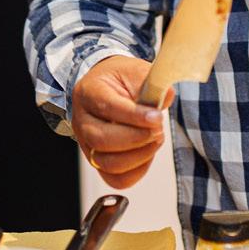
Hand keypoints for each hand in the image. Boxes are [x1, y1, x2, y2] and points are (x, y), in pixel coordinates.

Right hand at [70, 55, 172, 190]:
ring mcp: (86, 144)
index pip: (107, 107)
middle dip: (137, 138)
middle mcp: (82, 120)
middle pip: (102, 140)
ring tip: (156, 139)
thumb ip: (152, 82)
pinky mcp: (97, 161)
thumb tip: (166, 96)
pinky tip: (148, 152)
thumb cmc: (121, 80)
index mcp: (88, 92)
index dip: (134, 116)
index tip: (157, 116)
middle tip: (158, 128)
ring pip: (107, 163)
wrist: (108, 88)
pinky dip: (137, 171)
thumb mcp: (136, 70)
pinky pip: (115, 179)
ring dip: (139, 155)